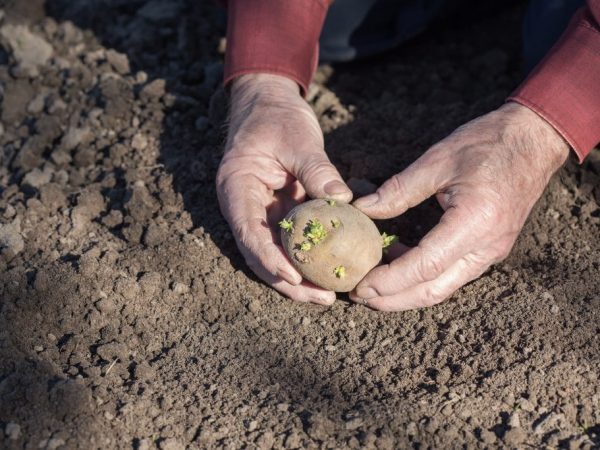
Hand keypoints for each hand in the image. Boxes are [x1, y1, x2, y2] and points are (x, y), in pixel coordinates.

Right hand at [216, 74, 352, 304]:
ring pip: (274, 255)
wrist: (268, 105)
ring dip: (298, 278)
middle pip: (259, 254)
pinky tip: (329, 272)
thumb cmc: (277, 117)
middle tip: (322, 298)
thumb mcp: (298, 138)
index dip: (268, 258)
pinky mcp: (278, 214)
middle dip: (288, 281)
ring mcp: (260, 213)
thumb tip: (343, 198)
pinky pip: (290, 242)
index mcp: (237, 187)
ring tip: (327, 297)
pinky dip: (307, 259)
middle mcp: (244, 207)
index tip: (293, 276)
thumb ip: (316, 168)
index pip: (248, 232)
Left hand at [350, 102, 569, 310]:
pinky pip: (453, 273)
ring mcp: (492, 251)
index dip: (389, 281)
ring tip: (373, 285)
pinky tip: (399, 261)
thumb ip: (398, 189)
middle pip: (433, 290)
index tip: (360, 285)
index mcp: (475, 221)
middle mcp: (487, 246)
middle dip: (393, 299)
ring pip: (443, 287)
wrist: (534, 141)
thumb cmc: (487, 144)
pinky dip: (423, 276)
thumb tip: (363, 208)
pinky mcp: (490, 248)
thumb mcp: (437, 160)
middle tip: (359, 295)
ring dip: (406, 291)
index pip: (425, 267)